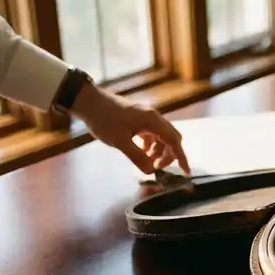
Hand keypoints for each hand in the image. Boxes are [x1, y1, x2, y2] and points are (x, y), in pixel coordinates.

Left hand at [72, 83, 189, 174]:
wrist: (89, 102)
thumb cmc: (104, 119)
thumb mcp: (119, 141)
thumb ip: (137, 157)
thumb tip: (150, 171)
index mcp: (152, 121)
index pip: (174, 141)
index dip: (181, 158)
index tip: (186, 172)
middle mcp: (153, 117)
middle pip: (171, 139)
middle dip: (168, 155)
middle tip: (157, 168)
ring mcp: (146, 117)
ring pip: (161, 138)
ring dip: (158, 152)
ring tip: (145, 162)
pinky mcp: (139, 119)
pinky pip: (152, 134)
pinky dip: (150, 146)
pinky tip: (140, 152)